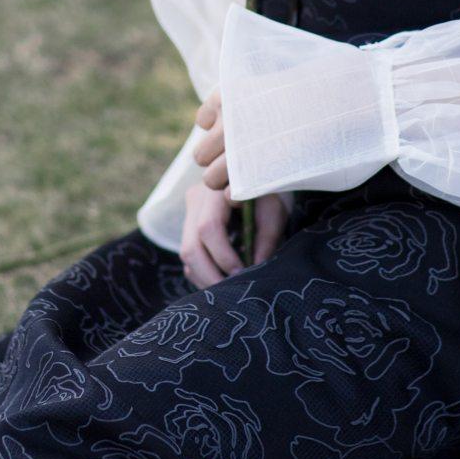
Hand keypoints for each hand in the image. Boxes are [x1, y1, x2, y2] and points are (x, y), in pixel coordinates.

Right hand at [180, 87, 288, 285]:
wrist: (258, 164)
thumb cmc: (270, 186)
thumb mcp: (274, 206)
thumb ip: (266, 236)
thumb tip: (257, 268)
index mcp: (215, 188)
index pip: (209, 228)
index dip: (224, 256)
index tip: (244, 273)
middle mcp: (196, 198)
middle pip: (189, 246)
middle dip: (209, 276)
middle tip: (231, 294)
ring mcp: (189, 210)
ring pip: (185, 253)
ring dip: (205, 277)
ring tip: (229, 289)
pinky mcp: (190, 221)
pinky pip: (189, 253)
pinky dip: (202, 271)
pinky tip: (223, 277)